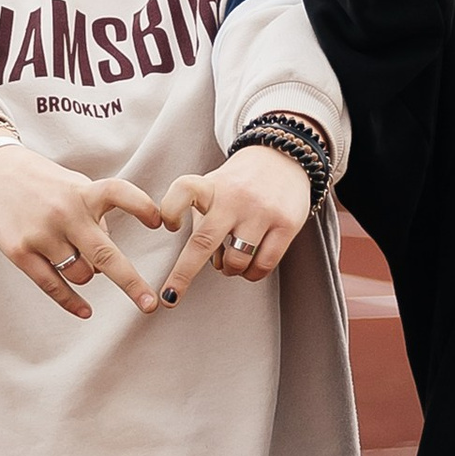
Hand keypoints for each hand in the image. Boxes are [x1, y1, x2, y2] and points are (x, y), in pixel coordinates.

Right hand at [0, 145, 167, 320]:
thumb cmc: (47, 185)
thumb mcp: (76, 187)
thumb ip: (97, 217)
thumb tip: (108, 263)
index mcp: (84, 193)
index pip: (119, 193)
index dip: (142, 207)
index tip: (159, 222)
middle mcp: (65, 213)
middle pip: (104, 253)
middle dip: (130, 282)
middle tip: (151, 304)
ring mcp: (41, 234)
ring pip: (81, 274)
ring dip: (87, 274)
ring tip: (77, 259)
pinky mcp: (20, 252)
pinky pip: (52, 285)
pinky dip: (71, 302)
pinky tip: (85, 311)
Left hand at [158, 142, 314, 302]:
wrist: (284, 158)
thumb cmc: (239, 184)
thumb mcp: (213, 188)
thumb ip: (203, 222)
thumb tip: (211, 265)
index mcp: (211, 186)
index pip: (182, 192)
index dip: (170, 212)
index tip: (167, 227)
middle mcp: (235, 197)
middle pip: (204, 242)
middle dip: (183, 275)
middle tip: (170, 296)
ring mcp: (262, 211)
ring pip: (236, 261)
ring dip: (229, 271)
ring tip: (231, 262)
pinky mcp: (286, 224)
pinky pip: (263, 265)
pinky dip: (251, 274)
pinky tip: (249, 266)